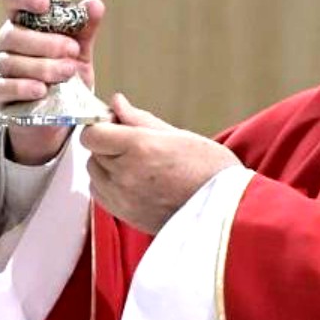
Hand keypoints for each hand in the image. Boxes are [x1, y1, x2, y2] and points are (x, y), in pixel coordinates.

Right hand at [0, 0, 104, 164]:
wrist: (55, 118)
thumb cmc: (63, 77)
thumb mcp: (79, 53)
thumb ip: (84, 28)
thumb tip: (95, 4)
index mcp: (24, 22)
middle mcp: (7, 41)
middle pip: (13, 32)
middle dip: (43, 40)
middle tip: (72, 49)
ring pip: (10, 61)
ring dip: (41, 66)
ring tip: (67, 72)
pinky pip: (3, 87)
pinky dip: (23, 87)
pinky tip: (41, 90)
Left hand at [82, 95, 240, 233]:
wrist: (227, 211)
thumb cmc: (211, 170)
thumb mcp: (179, 135)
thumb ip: (140, 119)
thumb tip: (117, 103)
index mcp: (140, 148)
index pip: (92, 133)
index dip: (100, 126)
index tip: (113, 125)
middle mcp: (127, 174)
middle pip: (93, 152)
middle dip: (107, 144)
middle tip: (132, 144)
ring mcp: (124, 198)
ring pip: (94, 174)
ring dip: (106, 166)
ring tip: (134, 164)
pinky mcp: (126, 216)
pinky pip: (100, 194)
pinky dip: (108, 185)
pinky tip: (131, 181)